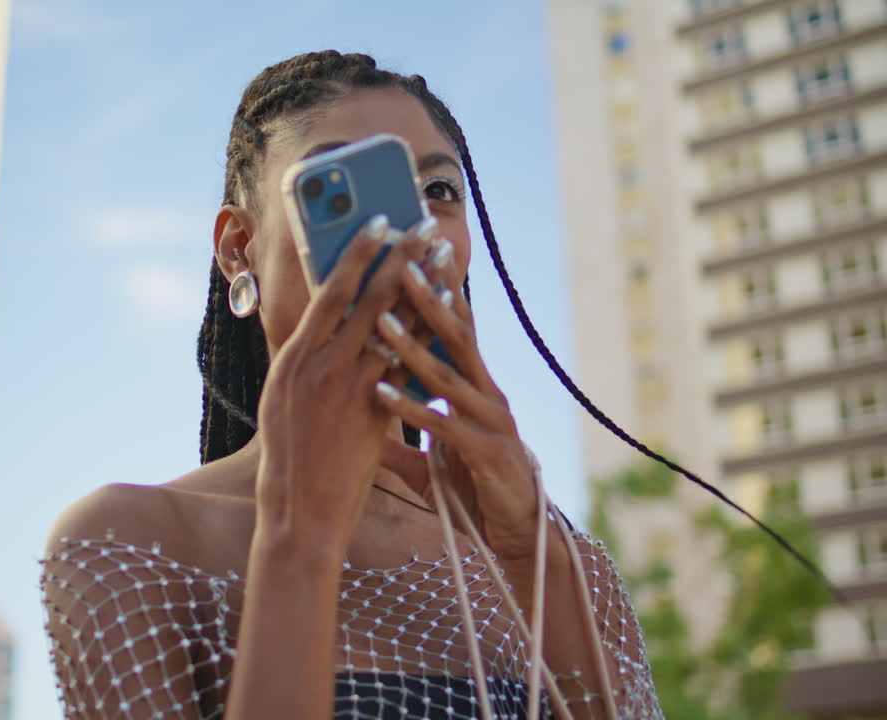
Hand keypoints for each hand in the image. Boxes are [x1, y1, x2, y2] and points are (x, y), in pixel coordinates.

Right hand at [254, 216, 434, 556]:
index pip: (328, 293)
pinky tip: (451, 317)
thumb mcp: (284, 402)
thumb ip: (305, 364)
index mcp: (291, 358)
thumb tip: (321, 334)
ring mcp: (345, 389)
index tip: (379, 223)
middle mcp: (316, 365)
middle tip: (423, 224)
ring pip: (393, 326)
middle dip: (397, 256)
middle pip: (365, 297)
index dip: (356, 254)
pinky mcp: (372, 414)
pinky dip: (430, 338)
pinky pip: (409, 366)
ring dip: (423, 288)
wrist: (297, 516)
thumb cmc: (289, 462)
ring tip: (444, 258)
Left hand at [372, 241, 543, 560]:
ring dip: (412, 346)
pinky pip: (444, 426)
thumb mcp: (432, 457)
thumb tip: (368, 415)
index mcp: (476, 388)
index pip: (455, 330)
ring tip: (382, 317)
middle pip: (457, 337)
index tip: (410, 255)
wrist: (518, 535)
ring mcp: (491, 422)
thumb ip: (401, 435)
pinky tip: (380, 392)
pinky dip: (410, 409)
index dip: (437, 293)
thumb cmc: (476, 490)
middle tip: (400, 261)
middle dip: (429, 298)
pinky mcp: (487, 454)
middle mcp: (487, 395)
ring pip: (448, 376)